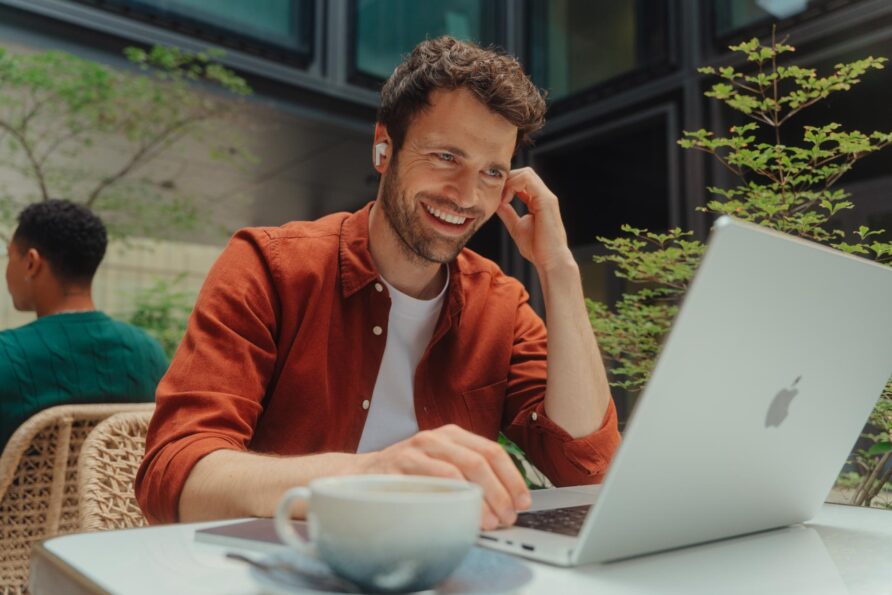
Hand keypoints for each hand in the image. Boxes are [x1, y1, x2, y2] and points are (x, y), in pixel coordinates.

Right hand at [360, 424, 530, 529]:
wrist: (362, 476)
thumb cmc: (408, 475)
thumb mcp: (442, 465)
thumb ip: (470, 475)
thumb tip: (507, 500)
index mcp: (453, 435)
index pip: (493, 451)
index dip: (512, 477)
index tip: (523, 501)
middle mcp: (437, 438)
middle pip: (480, 461)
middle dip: (500, 492)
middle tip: (508, 516)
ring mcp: (417, 449)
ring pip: (459, 471)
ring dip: (479, 499)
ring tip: (489, 521)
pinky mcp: (399, 465)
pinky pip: (431, 480)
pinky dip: (451, 497)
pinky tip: (461, 512)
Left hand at [497, 167, 573, 272]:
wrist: (550, 261)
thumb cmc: (537, 248)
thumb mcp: (516, 227)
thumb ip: (508, 213)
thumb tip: (496, 203)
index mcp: (537, 201)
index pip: (521, 181)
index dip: (506, 185)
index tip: (494, 199)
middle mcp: (543, 196)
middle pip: (523, 173)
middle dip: (506, 180)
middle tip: (495, 197)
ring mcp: (546, 196)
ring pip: (525, 173)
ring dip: (508, 182)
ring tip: (500, 200)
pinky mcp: (546, 199)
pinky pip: (527, 179)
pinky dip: (512, 186)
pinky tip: (505, 200)